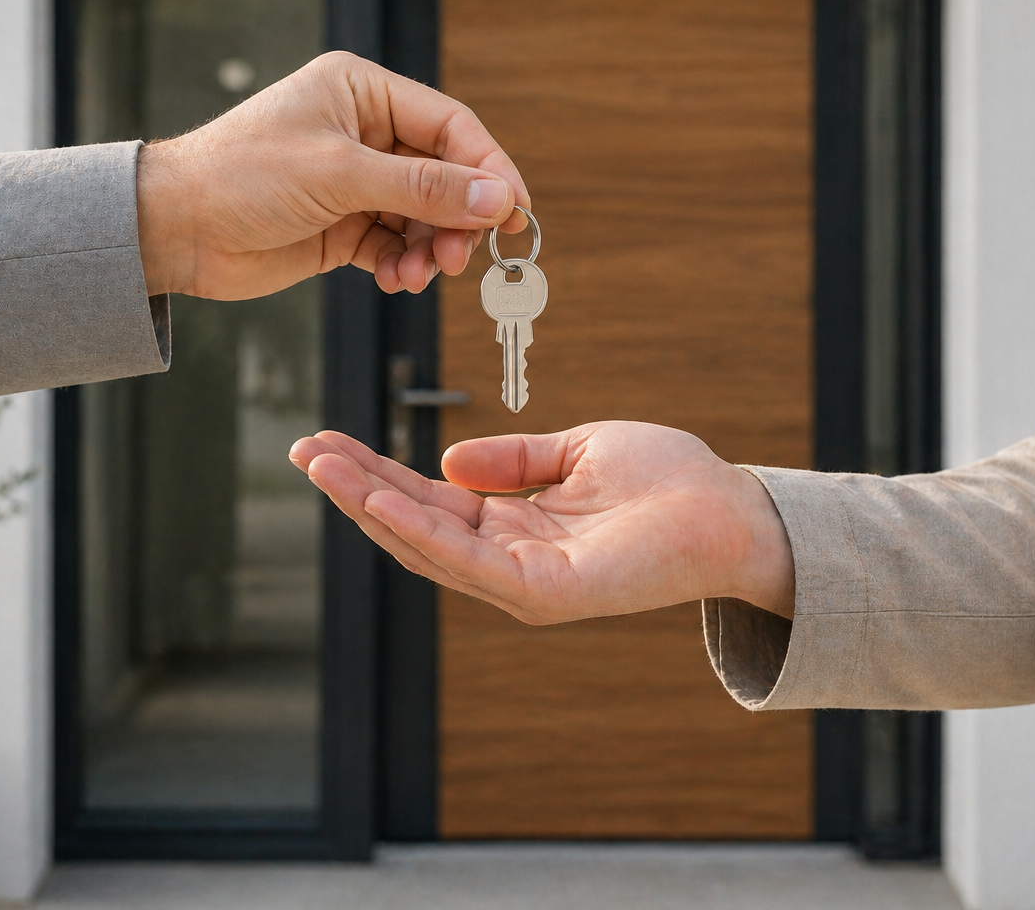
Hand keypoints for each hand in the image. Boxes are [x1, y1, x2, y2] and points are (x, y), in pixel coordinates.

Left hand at [135, 51, 530, 299]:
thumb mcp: (340, 175)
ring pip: (423, 217)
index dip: (489, 168)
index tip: (516, 212)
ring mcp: (354, 182)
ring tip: (417, 275)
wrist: (174, 230)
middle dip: (457, 219)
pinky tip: (395, 280)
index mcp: (363, 92)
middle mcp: (364, 132)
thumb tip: (497, 198)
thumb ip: (423, 188)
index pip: (450, 126)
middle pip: (444, 175)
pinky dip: (403, 265)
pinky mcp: (342, 226)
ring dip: (429, 249)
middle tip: (459, 258)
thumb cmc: (240, 177)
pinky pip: (395, 245)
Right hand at [288, 421, 795, 624]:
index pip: (429, 500)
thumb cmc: (668, 479)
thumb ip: (513, 458)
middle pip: (415, 523)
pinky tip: (378, 496)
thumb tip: (446, 460)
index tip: (329, 441)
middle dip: (356, 487)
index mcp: (514, 527)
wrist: (732, 508)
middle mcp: (509, 561)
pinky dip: (418, 529)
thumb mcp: (576, 450)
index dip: (377, 471)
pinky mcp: (544, 593)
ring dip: (370, 505)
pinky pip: (467, 560)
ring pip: (427, 544)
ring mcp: (522, 583)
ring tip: (322, 466)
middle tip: (302, 451)